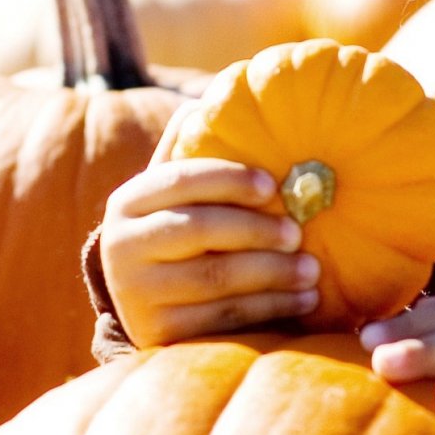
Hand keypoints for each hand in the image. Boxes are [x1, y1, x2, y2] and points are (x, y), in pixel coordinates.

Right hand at [98, 158, 320, 348]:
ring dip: (273, 273)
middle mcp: (122, 247)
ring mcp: (137, 294)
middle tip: (300, 231)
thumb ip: (184, 149)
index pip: (180, 179)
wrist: (144, 303)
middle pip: (200, 229)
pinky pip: (223, 319)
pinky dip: (270, 309)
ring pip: (215, 278)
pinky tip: (302, 301)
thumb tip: (203, 101)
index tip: (273, 185)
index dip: (229, 178)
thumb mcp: (170, 193)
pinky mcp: (159, 333)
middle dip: (257, 229)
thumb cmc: (175, 231)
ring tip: (313, 269)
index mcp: (128, 201)